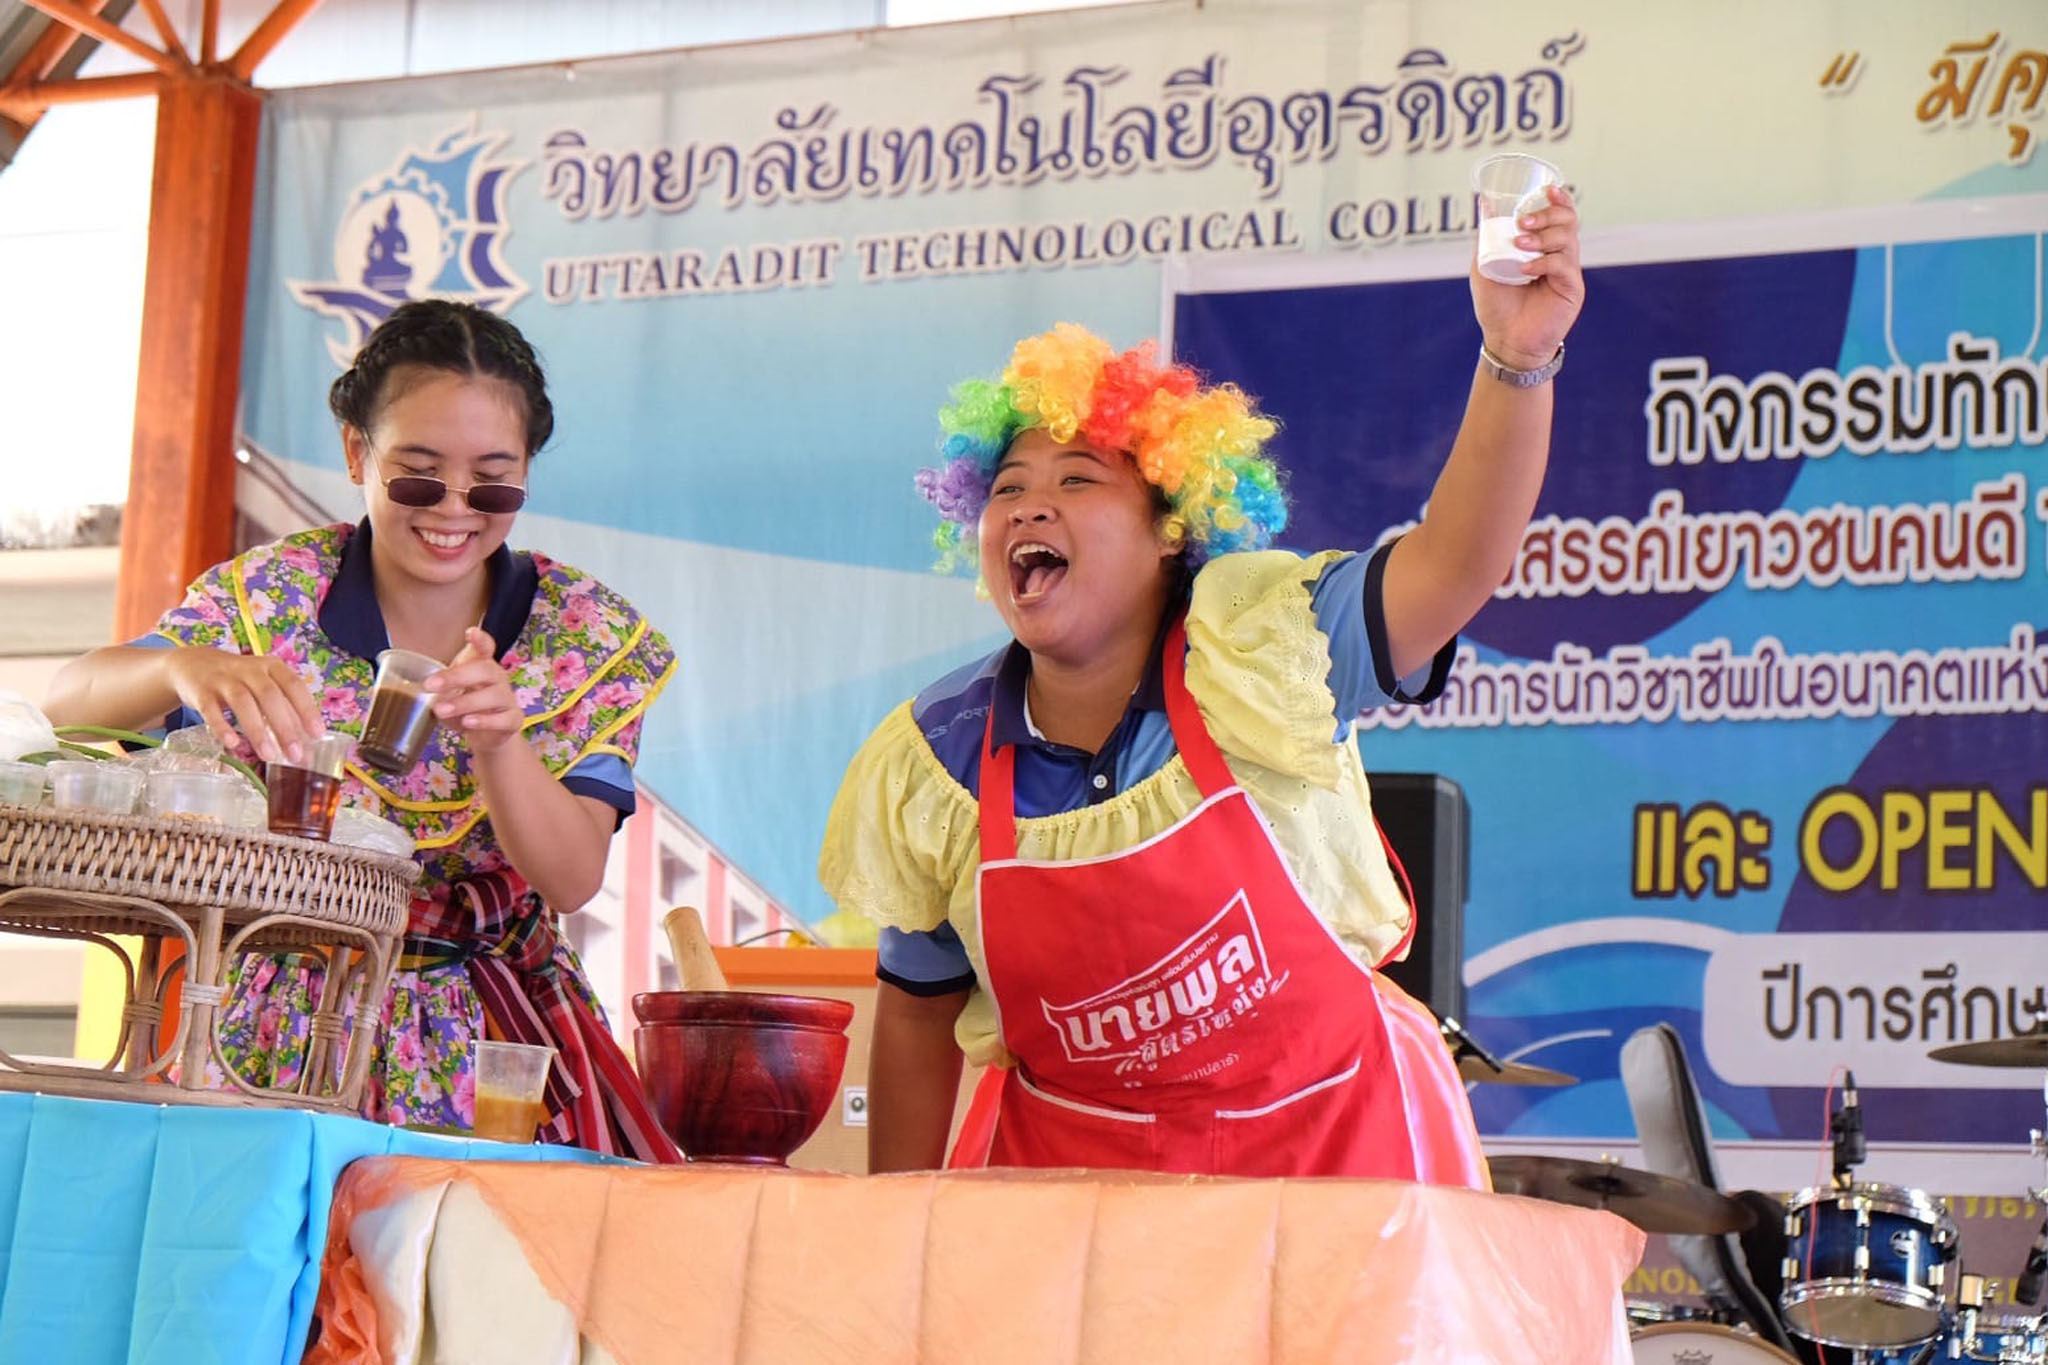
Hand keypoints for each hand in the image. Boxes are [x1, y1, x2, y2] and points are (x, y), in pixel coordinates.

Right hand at [162, 648, 322, 764]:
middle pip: (270, 696)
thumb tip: (305, 749)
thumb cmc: (239, 681)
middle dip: (285, 727)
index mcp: (271, 667)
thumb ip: (283, 711)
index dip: (307, 709)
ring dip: (258, 730)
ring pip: (243, 702)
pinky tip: (233, 744)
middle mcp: (249, 670)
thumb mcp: (263, 686)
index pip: (294, 685)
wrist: (193, 664)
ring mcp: (223, 679)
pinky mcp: (200, 692)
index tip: (318, 734)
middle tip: (296, 755)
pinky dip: (222, 727)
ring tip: (269, 756)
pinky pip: (210, 710)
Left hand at [424, 628, 525, 756]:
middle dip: (456, 677)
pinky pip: (504, 718)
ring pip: (493, 695)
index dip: (480, 639)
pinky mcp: (513, 719)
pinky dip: (485, 721)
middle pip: (485, 670)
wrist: (485, 736)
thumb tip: (416, 688)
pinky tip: (468, 722)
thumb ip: (438, 687)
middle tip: (430, 685)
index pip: (485, 647)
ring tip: (441, 711)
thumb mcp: (448, 694)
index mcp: (481, 665)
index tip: (471, 632)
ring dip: (464, 702)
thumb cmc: (464, 707)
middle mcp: (498, 678)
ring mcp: (508, 698)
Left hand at [1471, 184, 1584, 370]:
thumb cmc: (1497, 306)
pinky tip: (1526, 270)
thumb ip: (1487, 237)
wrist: (1505, 341)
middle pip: (1568, 222)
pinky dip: (1544, 262)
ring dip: (1543, 237)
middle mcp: (1560, 256)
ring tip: (1521, 245)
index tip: (1548, 189)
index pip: (1561, 215)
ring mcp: (1567, 272)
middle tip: (1524, 221)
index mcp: (1545, 247)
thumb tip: (1483, 203)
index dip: (1560, 199)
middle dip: (1548, 215)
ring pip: (1568, 239)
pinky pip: (1563, 266)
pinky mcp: (1571, 290)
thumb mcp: (1485, 266)